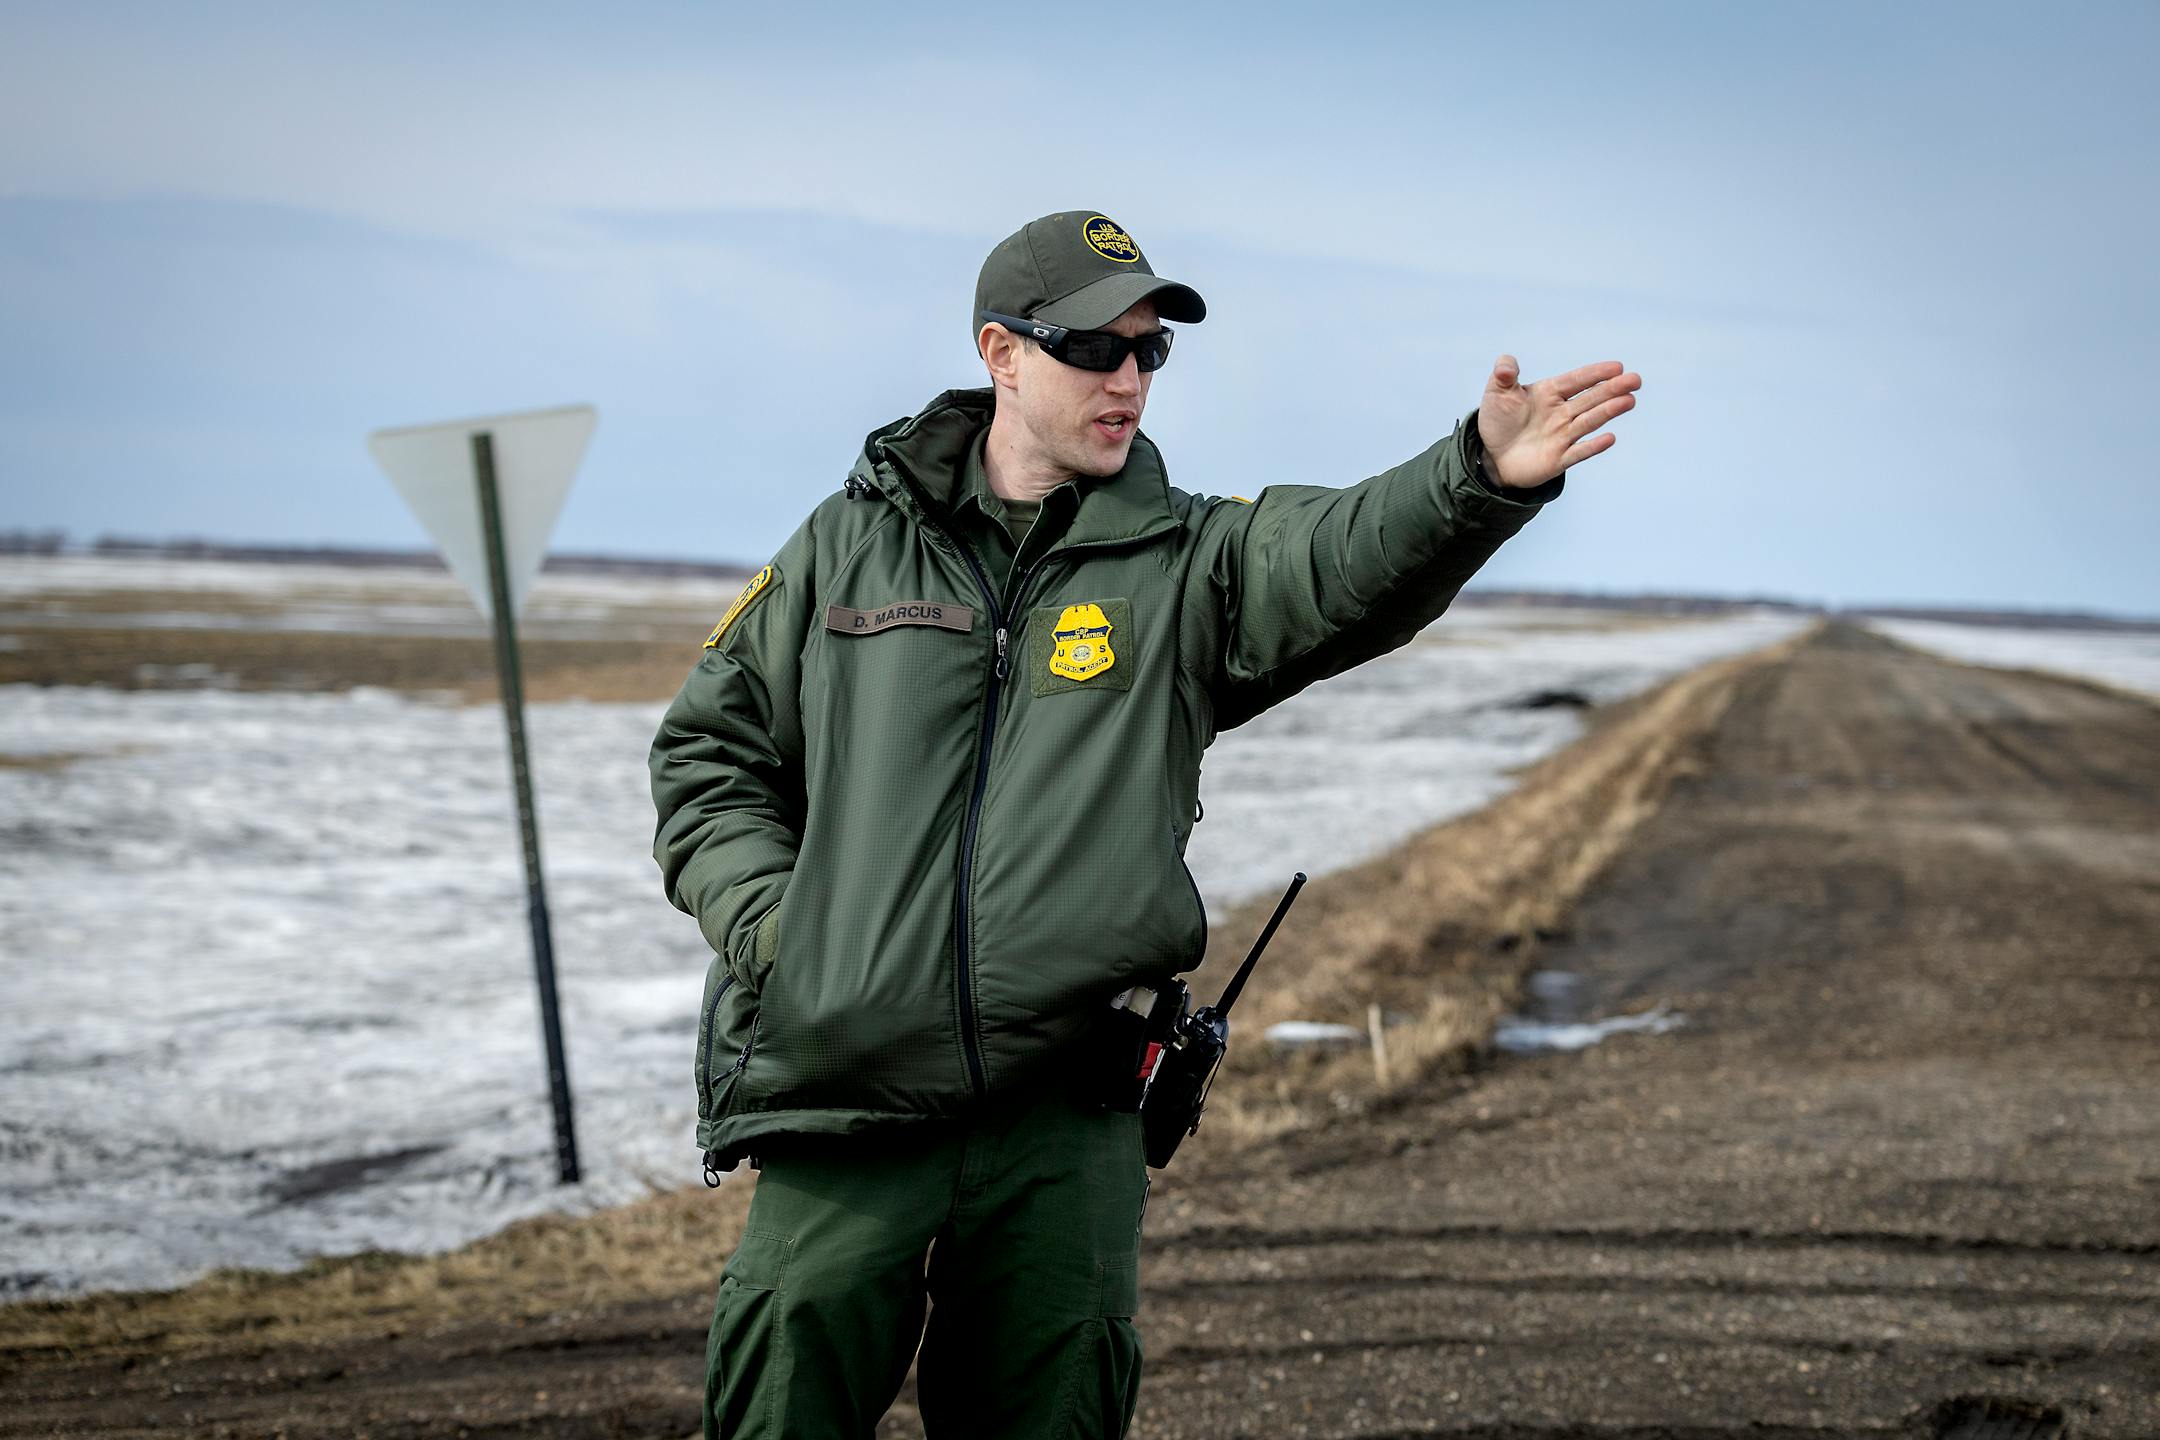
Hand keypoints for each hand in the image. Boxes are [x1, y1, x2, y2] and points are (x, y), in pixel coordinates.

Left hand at [1477, 355, 1641, 488]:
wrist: (1491, 456)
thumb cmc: (1498, 421)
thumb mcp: (1496, 393)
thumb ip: (1503, 374)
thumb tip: (1506, 366)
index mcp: (1549, 393)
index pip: (1576, 380)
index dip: (1595, 373)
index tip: (1617, 367)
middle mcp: (1561, 413)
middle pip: (1590, 398)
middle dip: (1612, 389)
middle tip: (1635, 380)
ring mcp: (1562, 436)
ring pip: (1589, 421)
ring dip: (1609, 411)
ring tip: (1629, 401)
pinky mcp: (1558, 459)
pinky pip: (1578, 452)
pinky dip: (1593, 446)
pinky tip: (1610, 438)